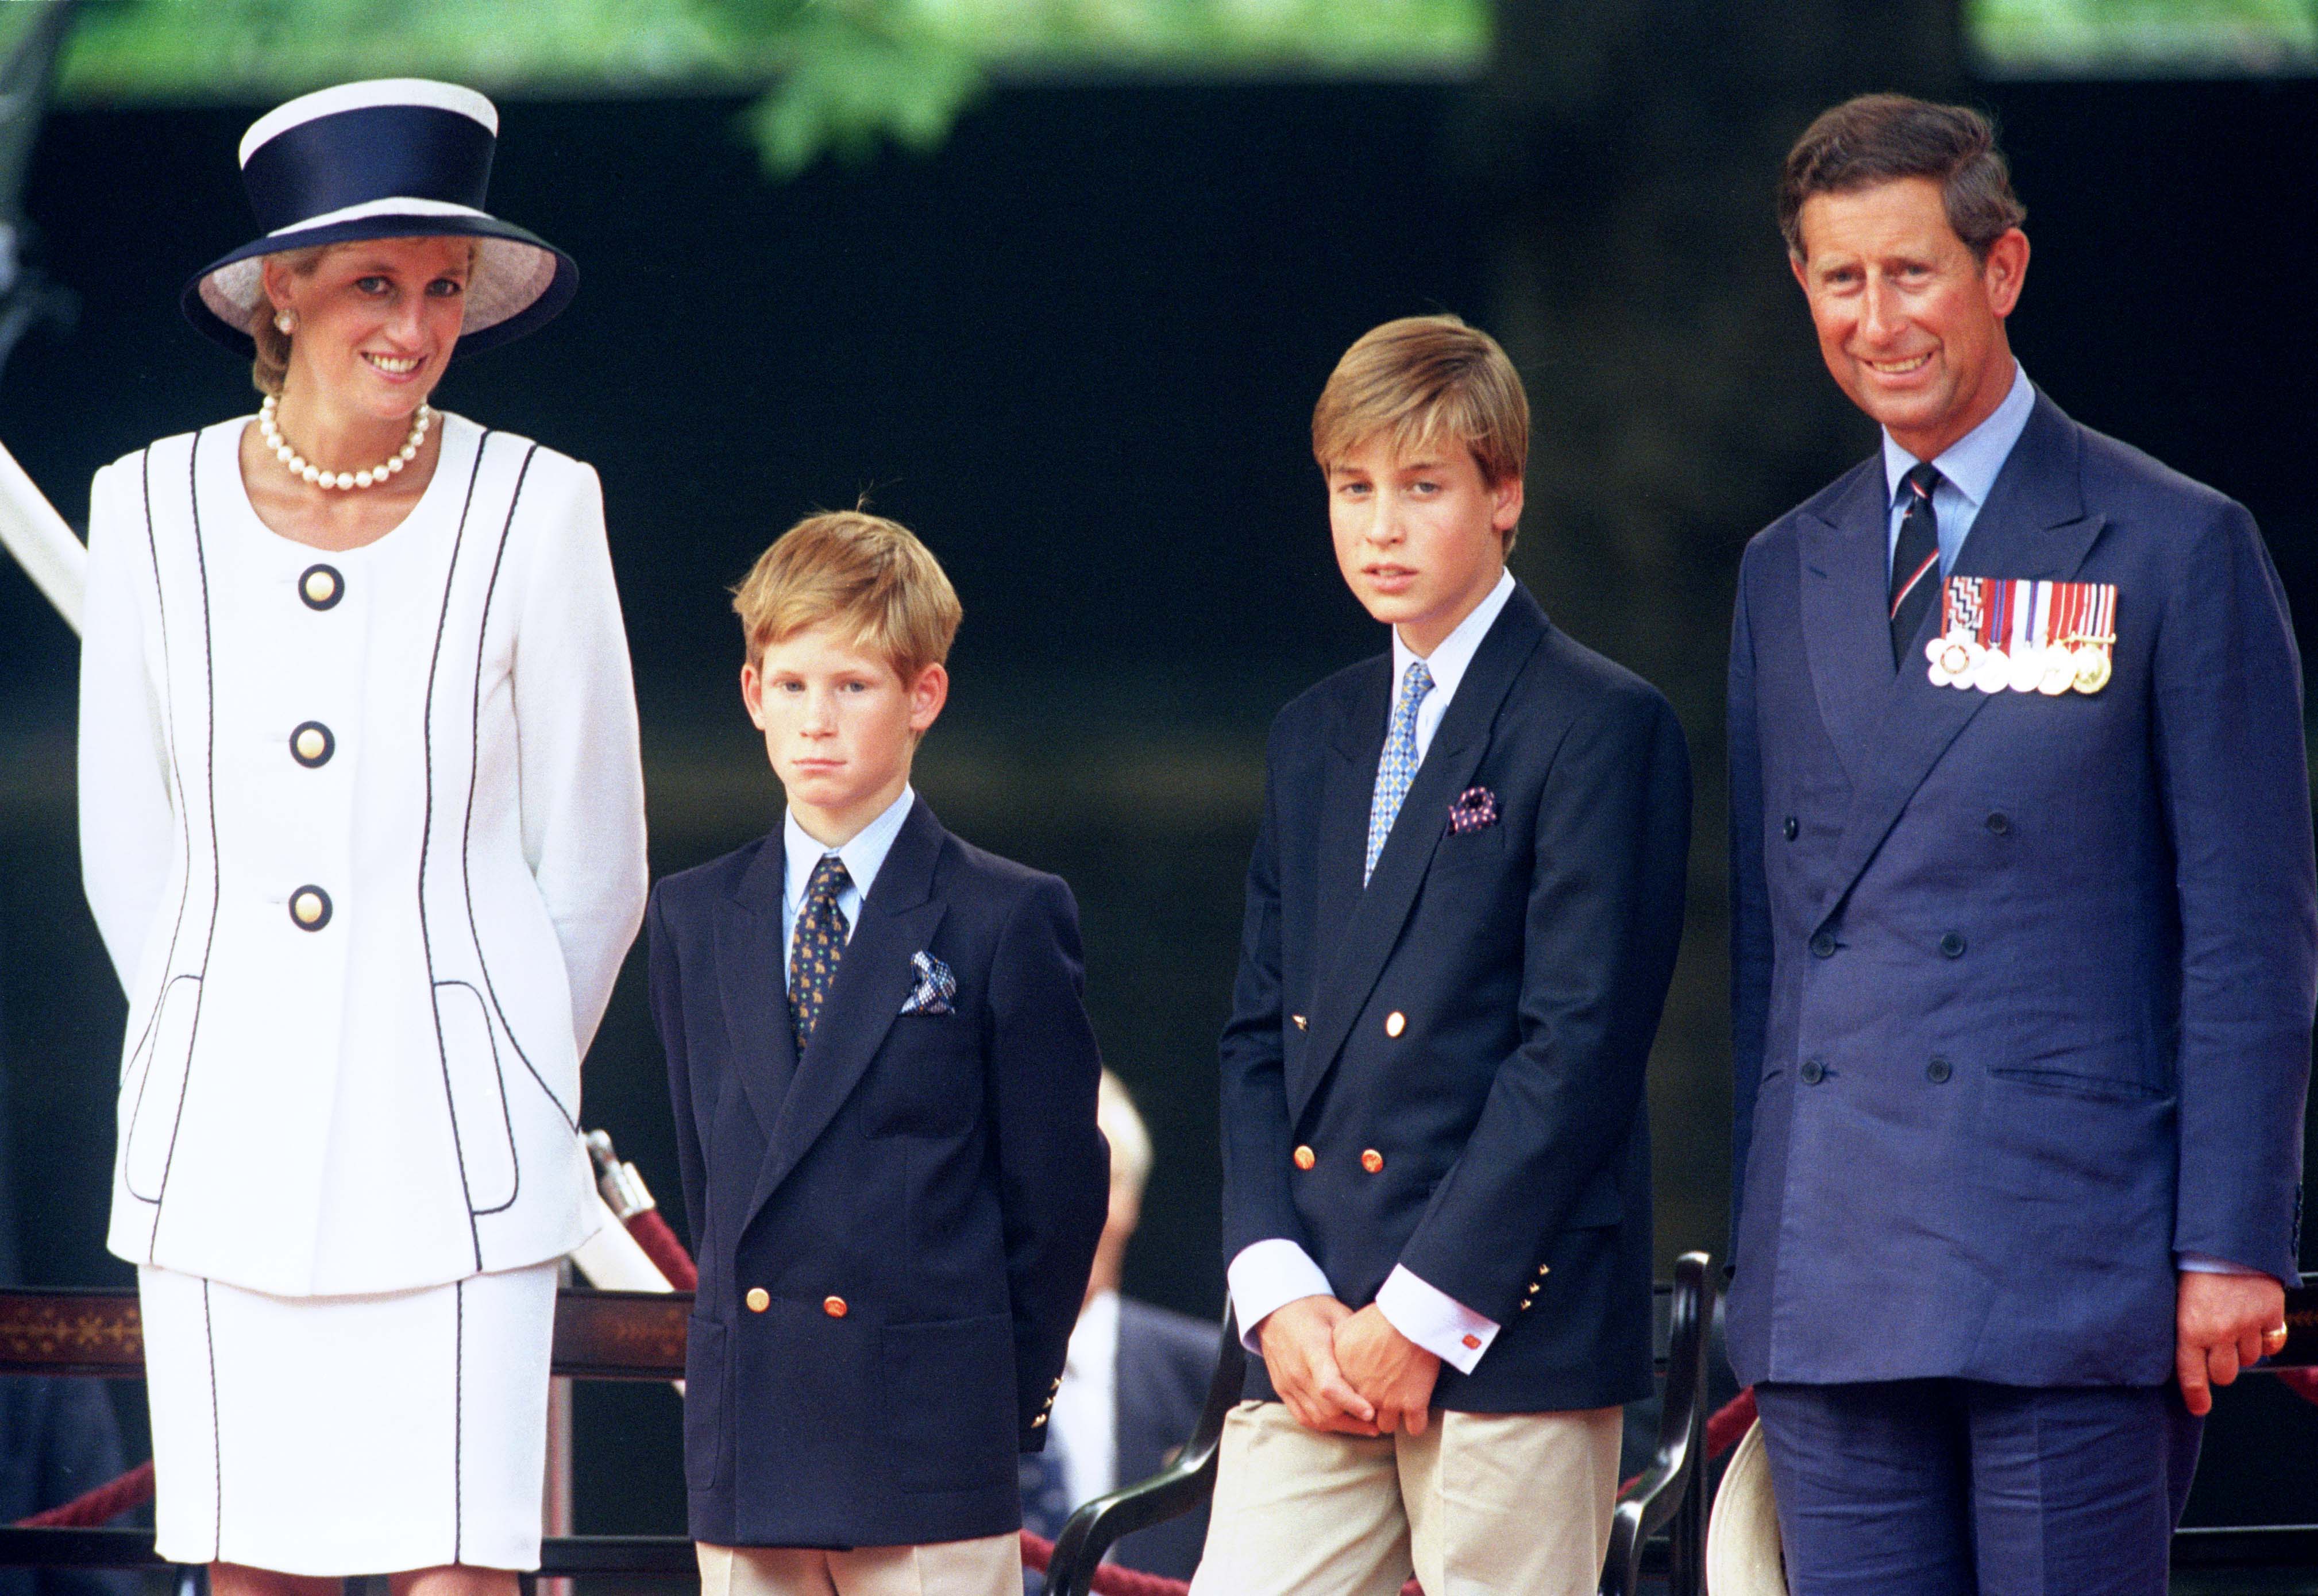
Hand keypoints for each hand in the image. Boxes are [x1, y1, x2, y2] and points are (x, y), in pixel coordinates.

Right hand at [1256, 1296, 1379, 1435]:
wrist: (1274, 1310)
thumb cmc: (1310, 1308)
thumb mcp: (1337, 1313)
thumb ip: (1357, 1336)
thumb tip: (1385, 1352)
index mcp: (1311, 1348)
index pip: (1329, 1385)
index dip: (1351, 1402)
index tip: (1372, 1412)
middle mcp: (1296, 1370)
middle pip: (1324, 1408)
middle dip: (1354, 1421)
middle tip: (1378, 1422)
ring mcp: (1287, 1383)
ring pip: (1315, 1418)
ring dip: (1342, 1426)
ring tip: (1365, 1427)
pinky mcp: (1282, 1390)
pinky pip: (1303, 1417)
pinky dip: (1323, 1424)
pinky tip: (1342, 1424)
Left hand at [1332, 1303, 1440, 1434]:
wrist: (1410, 1317)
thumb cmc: (1378, 1319)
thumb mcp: (1343, 1330)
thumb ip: (1335, 1353)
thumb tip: (1333, 1362)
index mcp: (1343, 1378)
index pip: (1340, 1405)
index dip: (1350, 1401)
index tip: (1358, 1395)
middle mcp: (1362, 1394)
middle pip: (1363, 1418)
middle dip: (1371, 1409)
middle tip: (1381, 1394)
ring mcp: (1387, 1402)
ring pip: (1387, 1426)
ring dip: (1393, 1416)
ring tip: (1398, 1400)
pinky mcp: (1413, 1404)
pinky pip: (1415, 1428)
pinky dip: (1416, 1421)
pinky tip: (1416, 1410)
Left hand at [2176, 1269, 2285, 1416]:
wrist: (2223, 1239)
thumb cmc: (2190, 1266)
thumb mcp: (2175, 1299)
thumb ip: (2183, 1327)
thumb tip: (2187, 1355)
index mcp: (2189, 1328)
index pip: (2192, 1375)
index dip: (2196, 1396)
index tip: (2198, 1407)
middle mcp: (2220, 1332)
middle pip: (2224, 1374)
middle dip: (2218, 1368)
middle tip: (2214, 1351)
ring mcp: (2248, 1325)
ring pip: (2248, 1359)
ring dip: (2240, 1350)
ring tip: (2232, 1327)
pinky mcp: (2271, 1314)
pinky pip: (2272, 1343)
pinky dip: (2265, 1339)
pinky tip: (2256, 1326)